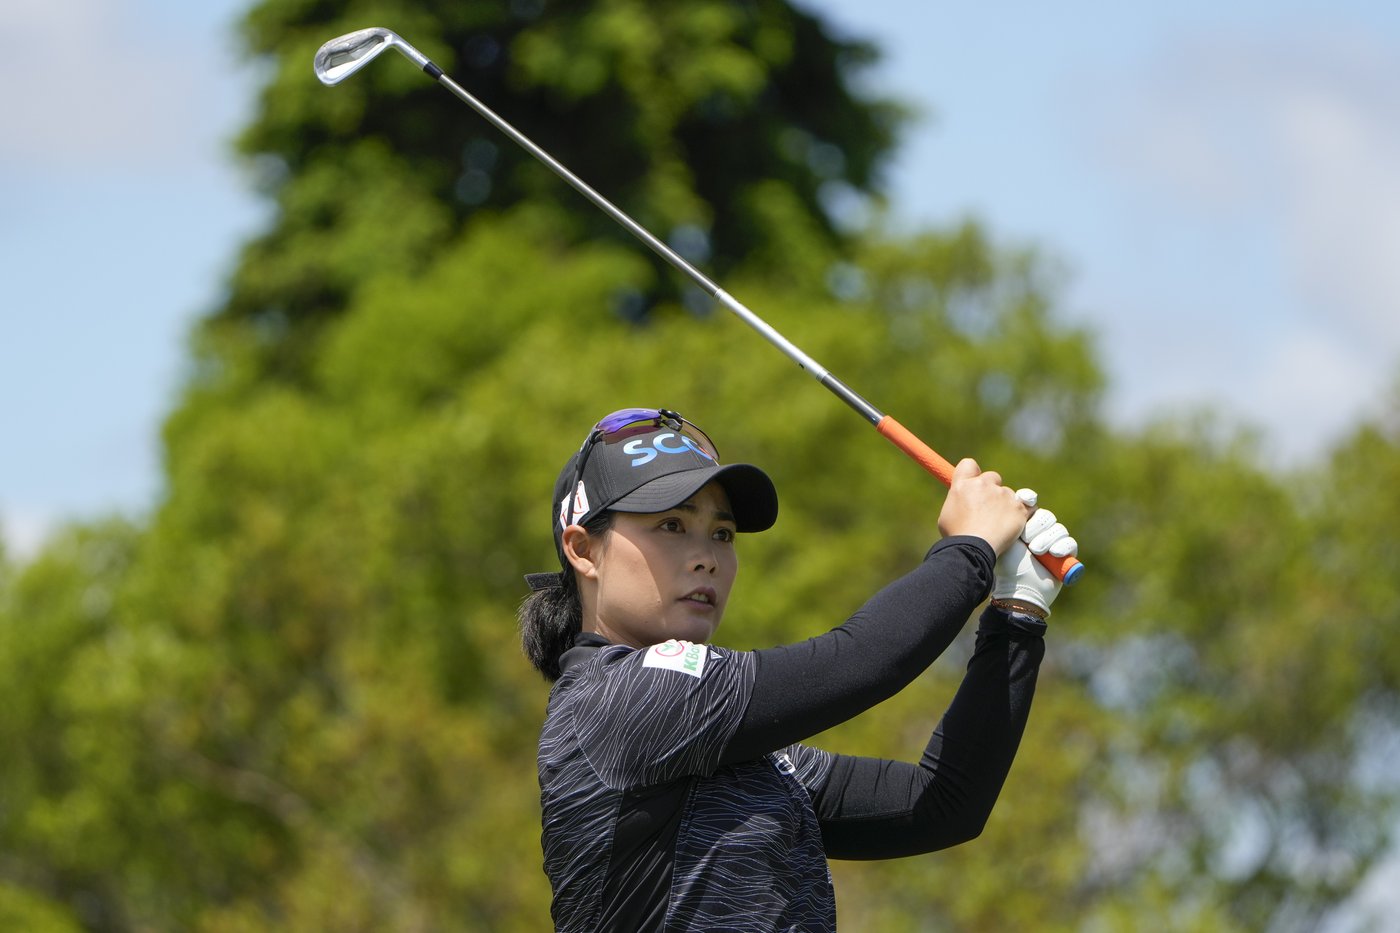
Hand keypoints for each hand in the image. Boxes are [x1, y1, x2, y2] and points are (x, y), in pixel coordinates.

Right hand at [937, 458, 1032, 554]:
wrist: (972, 550)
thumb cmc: (957, 536)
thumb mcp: (947, 514)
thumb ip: (959, 500)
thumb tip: (965, 500)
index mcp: (963, 484)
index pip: (969, 464)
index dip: (973, 474)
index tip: (975, 483)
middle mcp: (983, 485)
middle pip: (993, 477)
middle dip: (992, 490)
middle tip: (989, 509)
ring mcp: (1003, 495)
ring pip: (1009, 494)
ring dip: (1006, 505)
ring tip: (998, 525)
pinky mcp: (1019, 508)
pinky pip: (1028, 506)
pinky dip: (1024, 513)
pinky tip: (1016, 523)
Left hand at [991, 489, 1077, 617]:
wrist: (1017, 589)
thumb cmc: (1005, 564)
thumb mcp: (1000, 537)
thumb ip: (1000, 517)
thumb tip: (1001, 493)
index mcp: (1019, 523)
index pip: (1028, 502)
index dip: (1028, 499)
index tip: (1027, 500)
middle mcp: (1036, 530)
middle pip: (1044, 515)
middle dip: (1036, 526)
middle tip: (1026, 540)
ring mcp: (1051, 542)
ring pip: (1058, 528)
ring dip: (1047, 538)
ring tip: (1036, 550)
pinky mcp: (1064, 555)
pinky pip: (1070, 542)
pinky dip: (1063, 546)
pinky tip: (1053, 552)